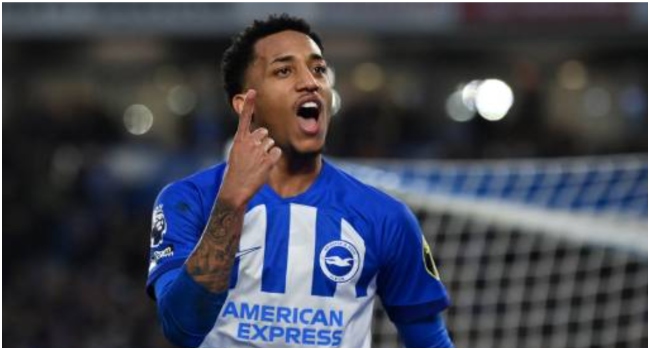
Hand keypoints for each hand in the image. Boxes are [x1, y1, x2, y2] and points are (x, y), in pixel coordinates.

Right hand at [219, 90, 281, 206]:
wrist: (235, 189)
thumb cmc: (236, 172)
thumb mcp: (236, 153)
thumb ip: (246, 142)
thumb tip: (259, 135)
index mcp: (239, 140)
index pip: (244, 118)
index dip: (249, 104)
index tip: (253, 91)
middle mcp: (249, 142)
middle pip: (264, 132)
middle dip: (262, 142)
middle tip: (255, 156)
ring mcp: (258, 151)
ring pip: (271, 143)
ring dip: (267, 152)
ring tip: (257, 164)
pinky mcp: (268, 160)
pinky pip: (276, 153)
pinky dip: (273, 159)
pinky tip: (264, 167)